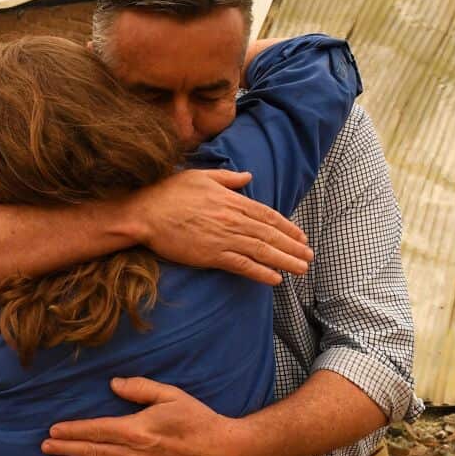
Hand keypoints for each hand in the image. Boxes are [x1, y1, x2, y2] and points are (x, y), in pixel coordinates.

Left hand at [41, 377, 258, 455]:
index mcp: (137, 430)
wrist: (223, 452)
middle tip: (44, 448)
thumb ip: (140, 388)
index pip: (96, 430)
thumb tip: (114, 384)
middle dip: (66, 449)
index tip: (53, 431)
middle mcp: (135, 454)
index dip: (73, 431)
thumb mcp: (170, 395)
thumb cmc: (197, 420)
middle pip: (93, 451)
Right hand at [126, 168, 310, 284]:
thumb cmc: (168, 192)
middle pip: (270, 235)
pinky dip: (261, 272)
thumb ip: (228, 178)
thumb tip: (248, 176)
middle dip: (293, 246)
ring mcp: (223, 238)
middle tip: (309, 256)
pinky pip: (242, 265)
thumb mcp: (201, 176)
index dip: (288, 227)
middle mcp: (233, 219)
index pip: (267, 215)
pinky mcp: (211, 255)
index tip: (301, 236)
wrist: (144, 212)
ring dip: (285, 260)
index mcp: (232, 200)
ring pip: (262, 251)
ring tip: (301, 269)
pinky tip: (275, 279)